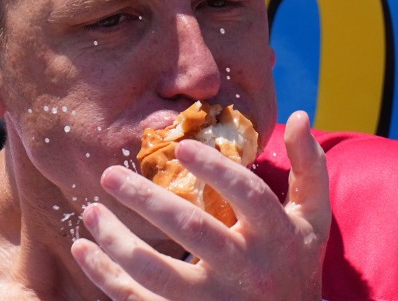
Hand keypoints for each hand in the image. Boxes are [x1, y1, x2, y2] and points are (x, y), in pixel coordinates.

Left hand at [70, 110, 330, 299]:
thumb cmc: (295, 265)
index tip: (181, 145)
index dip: (215, 169)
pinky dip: (107, 277)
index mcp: (276, 236)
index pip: (247, 195)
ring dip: (117, 243)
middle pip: (193, 230)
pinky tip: (85, 249)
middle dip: (148, 201)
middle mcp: (245, 269)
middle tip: (110, 174)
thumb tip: (297, 115)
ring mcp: (215, 300)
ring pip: (157, 273)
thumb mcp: (312, 220)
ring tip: (91, 212)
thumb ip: (309, 168)